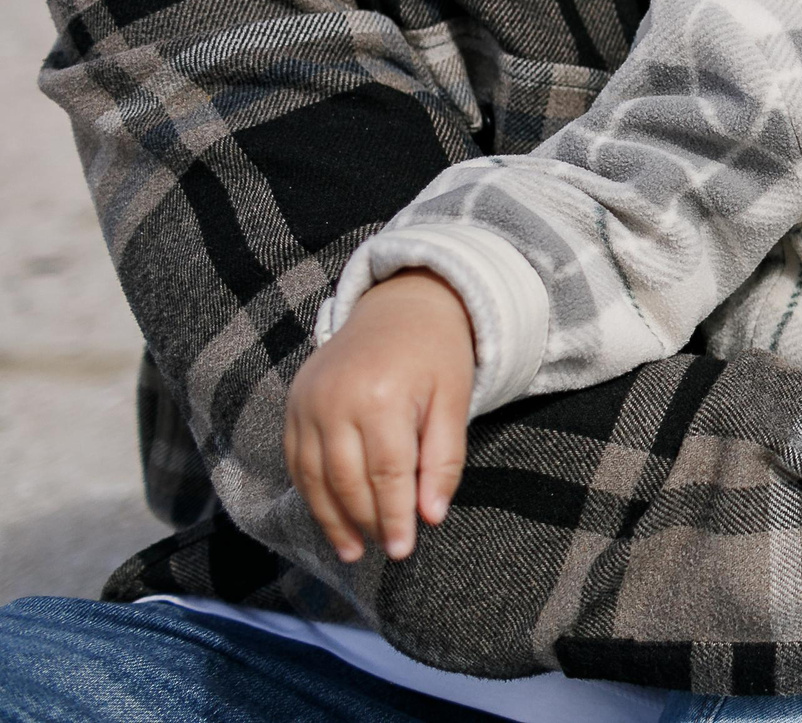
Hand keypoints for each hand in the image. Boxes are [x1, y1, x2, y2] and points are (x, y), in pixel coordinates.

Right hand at [283, 269, 475, 562]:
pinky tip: (331, 517)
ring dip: (333, 519)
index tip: (404, 549)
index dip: (394, 516)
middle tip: (387, 550)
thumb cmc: (436, 355)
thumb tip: (431, 517)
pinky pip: (297, 461)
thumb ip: (444, 458)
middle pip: (347, 481)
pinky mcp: (293, 404)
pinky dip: (312, 494)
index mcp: (382, 397)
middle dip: (366, 522)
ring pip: (314, 477)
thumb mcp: (454, 399)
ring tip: (354, 549)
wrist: (401, 304)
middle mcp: (335, 400)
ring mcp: (307, 402)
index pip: (387, 474)